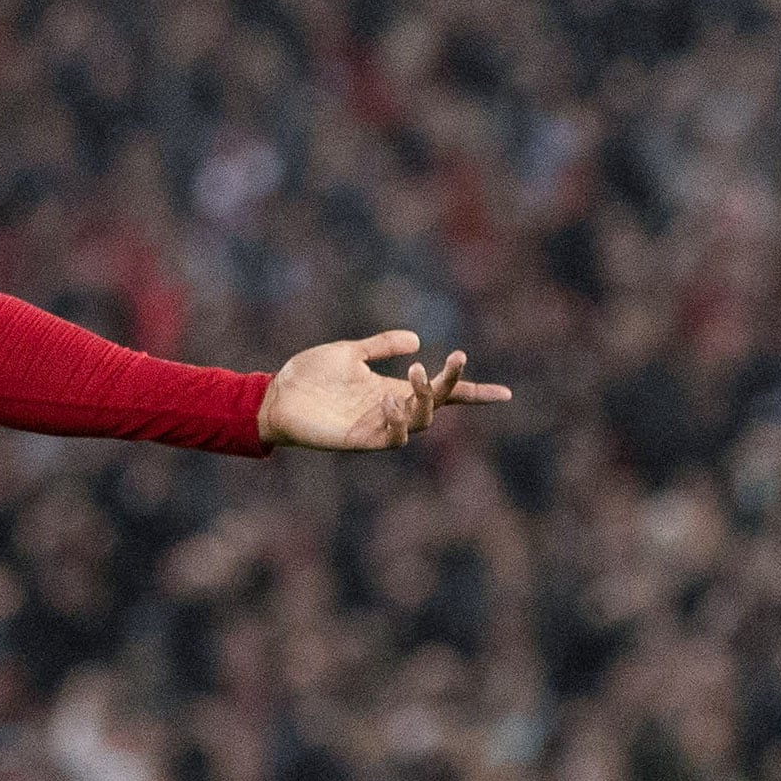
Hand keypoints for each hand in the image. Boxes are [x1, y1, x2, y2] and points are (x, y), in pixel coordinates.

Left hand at [258, 330, 512, 451]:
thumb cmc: (308, 376)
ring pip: (421, 421)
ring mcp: (377, 426)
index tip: (506, 394)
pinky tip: (392, 402)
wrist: (274, 396)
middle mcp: (391, 409)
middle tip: (453, 358)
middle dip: (450, 382)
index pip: (442, 394)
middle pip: (437, 403)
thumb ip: (381, 346)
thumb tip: (416, 340)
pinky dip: (399, 421)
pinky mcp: (360, 440)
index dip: (473, 393)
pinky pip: (392, 438)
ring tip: (418, 374)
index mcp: (392, 388)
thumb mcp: (349, 352)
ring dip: (426, 398)